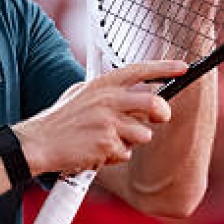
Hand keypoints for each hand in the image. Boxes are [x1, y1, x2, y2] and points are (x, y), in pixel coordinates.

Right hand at [13, 60, 185, 174]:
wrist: (39, 143)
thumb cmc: (60, 120)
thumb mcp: (81, 93)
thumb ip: (106, 90)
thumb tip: (134, 88)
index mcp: (102, 84)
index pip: (139, 70)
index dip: (164, 68)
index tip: (183, 68)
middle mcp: (107, 100)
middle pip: (153, 103)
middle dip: (162, 113)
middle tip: (160, 118)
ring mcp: (107, 123)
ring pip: (143, 134)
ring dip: (131, 141)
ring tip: (107, 140)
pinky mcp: (106, 144)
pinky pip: (126, 153)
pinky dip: (115, 156)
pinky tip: (97, 151)